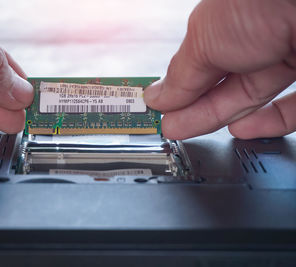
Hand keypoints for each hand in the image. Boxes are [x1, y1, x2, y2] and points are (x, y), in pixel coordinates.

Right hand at [144, 0, 295, 139]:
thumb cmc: (260, 0)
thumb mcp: (205, 40)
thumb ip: (182, 74)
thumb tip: (158, 96)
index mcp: (227, 23)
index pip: (198, 63)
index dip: (177, 87)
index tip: (160, 108)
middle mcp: (258, 37)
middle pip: (221, 83)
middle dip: (192, 108)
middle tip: (170, 127)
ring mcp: (288, 55)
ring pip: (252, 96)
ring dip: (220, 117)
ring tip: (193, 131)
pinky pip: (293, 105)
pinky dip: (269, 121)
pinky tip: (243, 129)